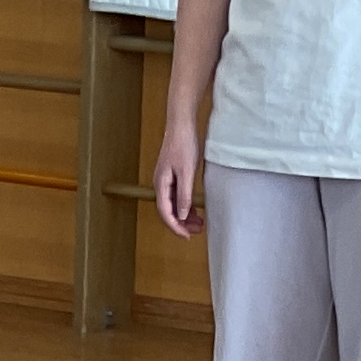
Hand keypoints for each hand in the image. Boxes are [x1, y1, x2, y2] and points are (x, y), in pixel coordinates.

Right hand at [153, 118, 204, 237]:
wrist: (181, 124)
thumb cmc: (183, 144)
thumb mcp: (187, 172)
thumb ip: (184, 195)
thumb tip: (183, 215)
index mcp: (161, 184)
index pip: (165, 213)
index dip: (176, 227)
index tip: (187, 236)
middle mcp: (161, 184)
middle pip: (168, 211)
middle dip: (182, 224)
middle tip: (197, 231)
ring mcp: (166, 181)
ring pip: (173, 205)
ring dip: (184, 216)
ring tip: (199, 223)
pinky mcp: (172, 176)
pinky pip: (177, 197)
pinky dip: (185, 206)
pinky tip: (195, 210)